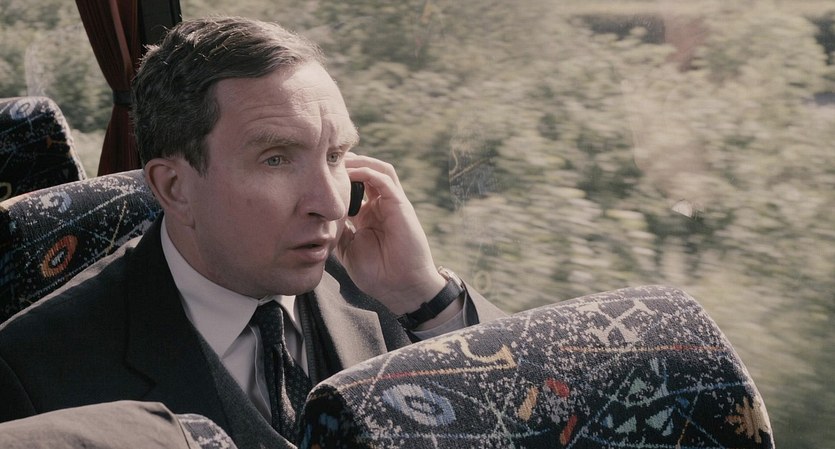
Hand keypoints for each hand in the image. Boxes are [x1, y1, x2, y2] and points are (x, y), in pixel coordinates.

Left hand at [336, 153, 446, 315]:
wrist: (400, 287)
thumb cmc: (377, 273)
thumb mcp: (348, 248)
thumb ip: (339, 229)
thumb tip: (321, 216)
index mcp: (368, 215)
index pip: (354, 186)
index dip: (338, 178)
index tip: (315, 174)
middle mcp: (381, 205)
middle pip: (366, 172)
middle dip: (347, 163)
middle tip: (325, 161)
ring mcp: (392, 204)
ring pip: (378, 169)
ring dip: (358, 162)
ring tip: (338, 162)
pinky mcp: (400, 205)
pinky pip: (384, 179)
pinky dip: (367, 172)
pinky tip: (350, 173)